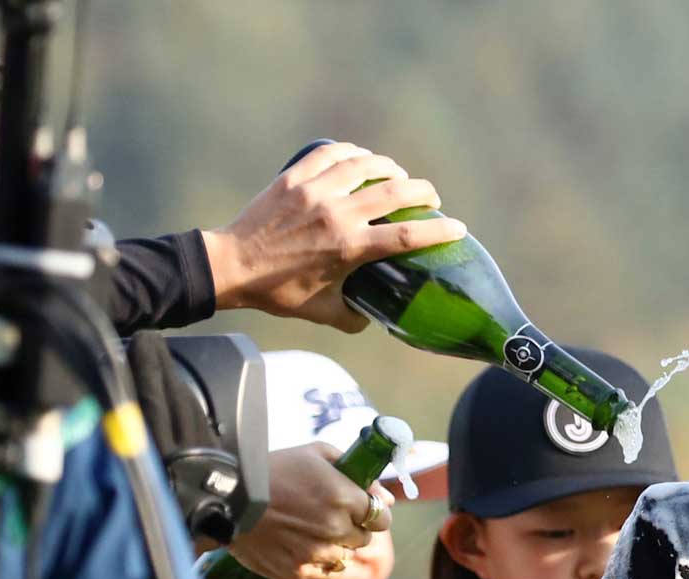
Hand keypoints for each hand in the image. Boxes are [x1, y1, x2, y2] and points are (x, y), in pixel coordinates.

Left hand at [201, 141, 468, 330]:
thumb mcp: (322, 312)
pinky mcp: (294, 177)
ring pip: (365, 165)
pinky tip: (362, 157)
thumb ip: (355, 316)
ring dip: (390, 167)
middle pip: (394, 191)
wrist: (231, 265)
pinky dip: (352, 152)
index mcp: (349, 248)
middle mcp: (337, 214)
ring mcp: (315, 191)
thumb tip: (376, 316)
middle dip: (423, 190)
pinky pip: (331, 154)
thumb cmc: (277, 292)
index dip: (438, 230)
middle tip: (431, 196)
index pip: (406, 236)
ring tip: (399, 173)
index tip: (457, 227)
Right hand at [224, 443, 392, 578]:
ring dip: (335, 546)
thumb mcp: (318, 454)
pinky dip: (319, 564)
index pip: (382, 519)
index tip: (360, 510)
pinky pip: (325, 575)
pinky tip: (302, 548)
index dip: (372, 514)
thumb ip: (359, 473)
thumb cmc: (275, 469)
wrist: (227, 495)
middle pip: (364, 539)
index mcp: (344, 498)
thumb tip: (387, 498)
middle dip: (352, 528)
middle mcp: (334, 528)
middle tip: (328, 517)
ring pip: (345, 558)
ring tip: (310, 532)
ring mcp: (316, 553)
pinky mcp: (297, 572)